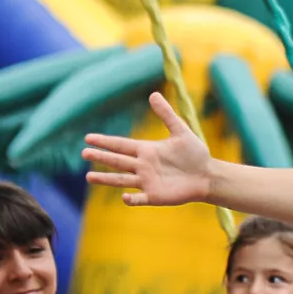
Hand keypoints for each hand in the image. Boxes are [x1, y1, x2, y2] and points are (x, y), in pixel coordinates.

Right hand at [83, 92, 214, 206]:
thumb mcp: (181, 131)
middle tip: (84, 152)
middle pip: (117, 161)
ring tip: (89, 176)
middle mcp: (142, 166)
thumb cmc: (195, 154)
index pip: (121, 145)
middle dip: (101, 157)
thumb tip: (153, 94)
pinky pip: (140, 199)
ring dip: (106, 178)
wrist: (208, 176)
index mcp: (146, 150)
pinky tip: (124, 197)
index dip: (105, 141)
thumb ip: (167, 114)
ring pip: (121, 180)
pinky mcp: (155, 196)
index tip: (88, 138)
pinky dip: (131, 199)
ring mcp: (147, 182)